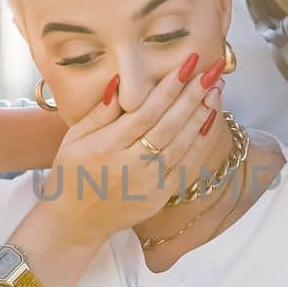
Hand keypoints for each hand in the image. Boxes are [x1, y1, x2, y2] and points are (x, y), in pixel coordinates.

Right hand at [37, 55, 224, 244]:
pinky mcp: (160, 197)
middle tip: (211, 71)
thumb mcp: (74, 138)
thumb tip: (121, 83)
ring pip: (182, 145)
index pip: (146, 112)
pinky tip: (210, 122)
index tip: (187, 65)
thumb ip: (99, 112)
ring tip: (216, 89)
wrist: (75, 221)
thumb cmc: (71, 173)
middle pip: (169, 125)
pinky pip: (187, 167)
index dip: (169, 88)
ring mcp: (148, 184)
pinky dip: (201, 144)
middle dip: (192, 96)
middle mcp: (131, 166)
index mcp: (107, 147)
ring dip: (201, 115)